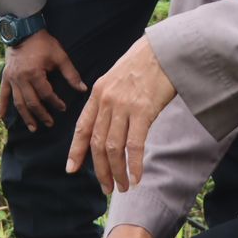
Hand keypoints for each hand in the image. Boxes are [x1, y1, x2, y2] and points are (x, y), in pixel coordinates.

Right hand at [0, 30, 85, 130]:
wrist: (23, 31)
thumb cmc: (43, 43)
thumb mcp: (60, 56)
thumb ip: (71, 74)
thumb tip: (83, 89)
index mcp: (35, 74)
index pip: (46, 94)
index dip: (55, 103)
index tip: (63, 108)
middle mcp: (21, 79)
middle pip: (31, 102)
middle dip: (41, 114)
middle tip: (49, 123)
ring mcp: (12, 79)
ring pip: (18, 102)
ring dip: (25, 116)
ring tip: (32, 127)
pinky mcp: (6, 77)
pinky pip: (3, 94)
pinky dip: (2, 106)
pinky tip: (2, 117)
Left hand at [67, 34, 175, 192]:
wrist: (166, 49)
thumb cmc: (145, 64)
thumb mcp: (117, 78)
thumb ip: (110, 99)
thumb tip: (108, 123)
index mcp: (97, 93)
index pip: (82, 127)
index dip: (76, 150)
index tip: (71, 169)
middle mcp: (106, 101)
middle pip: (97, 143)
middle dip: (100, 169)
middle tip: (106, 188)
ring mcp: (123, 106)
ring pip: (113, 148)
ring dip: (117, 172)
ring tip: (122, 187)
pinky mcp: (143, 111)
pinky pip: (134, 145)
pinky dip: (134, 165)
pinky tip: (136, 178)